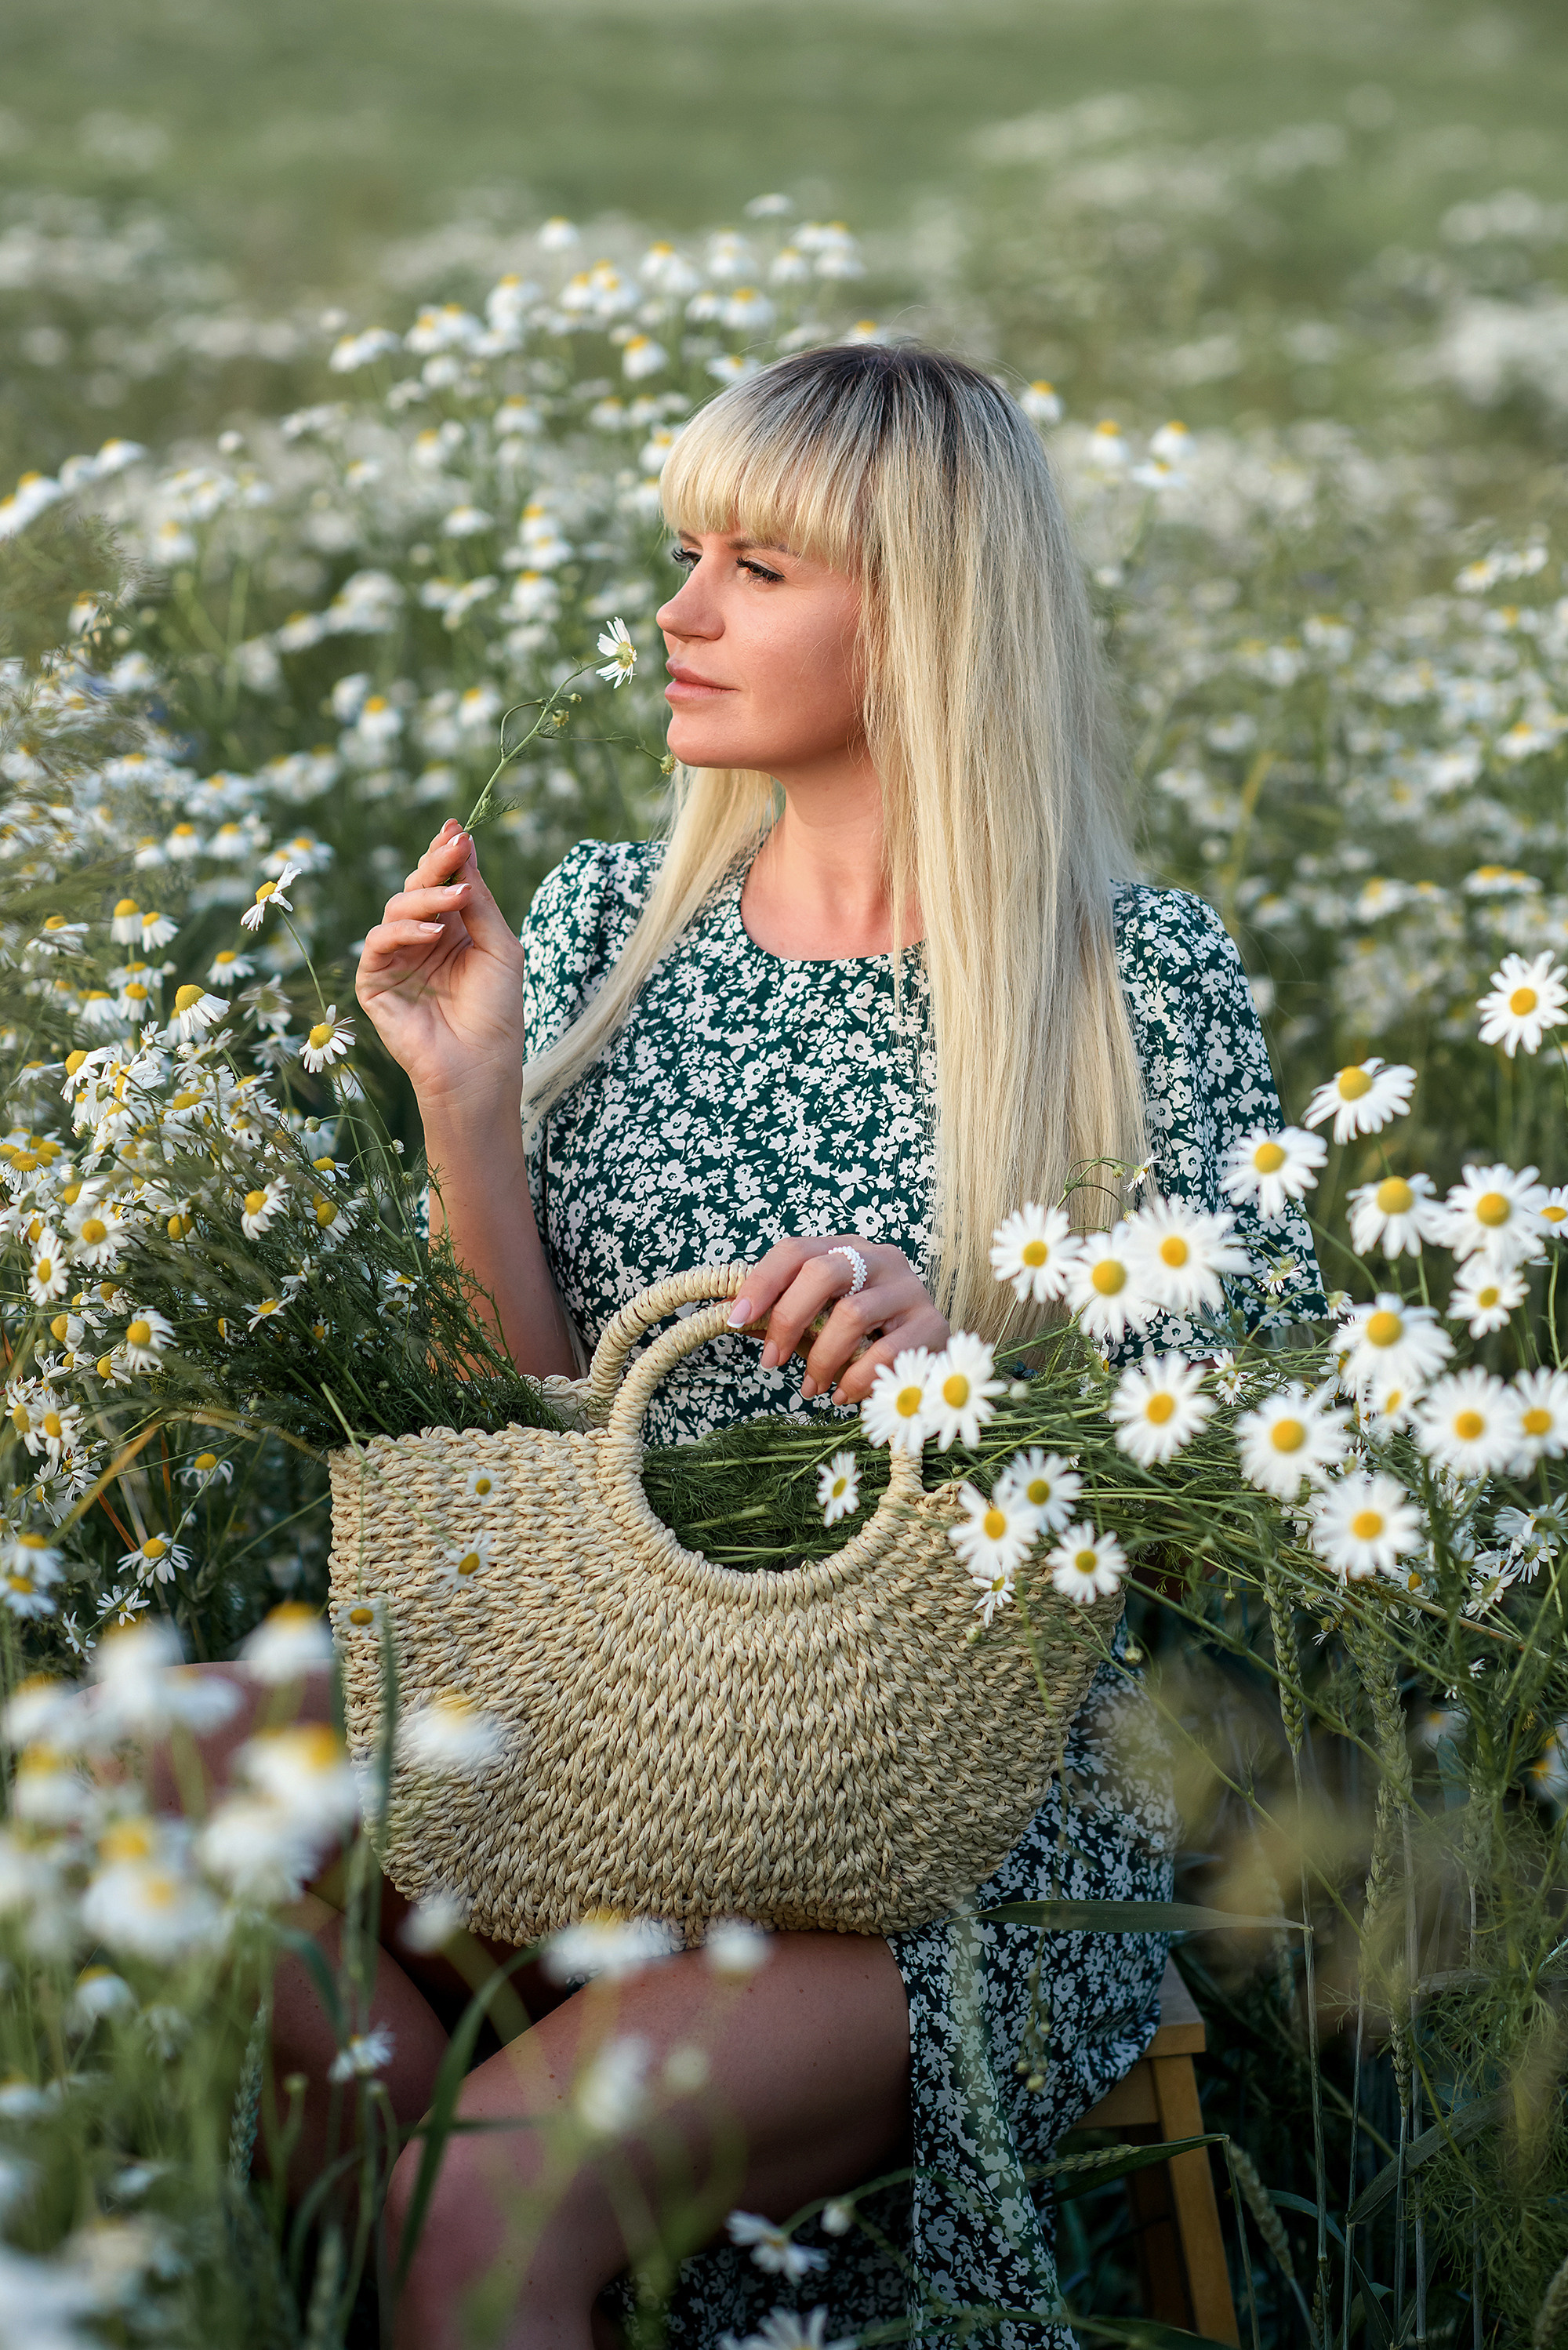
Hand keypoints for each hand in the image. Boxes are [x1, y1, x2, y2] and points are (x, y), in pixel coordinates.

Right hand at [355, 820, 526, 1112]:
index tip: (457, 830)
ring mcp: (395, 961)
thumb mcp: (500, 948)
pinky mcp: (374, 983)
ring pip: (396, 908)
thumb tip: (463, 850)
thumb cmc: (497, 1012)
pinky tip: (432, 933)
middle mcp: (420, 941)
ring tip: (457, 899)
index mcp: (452, 931)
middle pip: (416, 887)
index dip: (446, 856)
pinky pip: (379, 943)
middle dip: (435, 865)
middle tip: (454, 846)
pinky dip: (403, 931)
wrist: (480, 1066)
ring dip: (426, 897)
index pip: (442, 883)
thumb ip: (481, 902)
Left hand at [725, 1236, 949, 1408]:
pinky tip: (844, 1394)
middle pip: (822, 1272)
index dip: (761, 1283)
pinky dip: (856, 1379)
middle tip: (773, 1360)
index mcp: (846, 1250)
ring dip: (822, 1358)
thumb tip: (733, 1315)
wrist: (928, 1363)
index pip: (794, 1250)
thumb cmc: (864, 1338)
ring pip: (852, 1314)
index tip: (736, 1319)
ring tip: (812, 1387)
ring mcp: (910, 1288)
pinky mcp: (932, 1323)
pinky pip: (884, 1351)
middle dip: (788, 1319)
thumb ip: (785, 1315)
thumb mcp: (821, 1320)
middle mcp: (879, 1258)